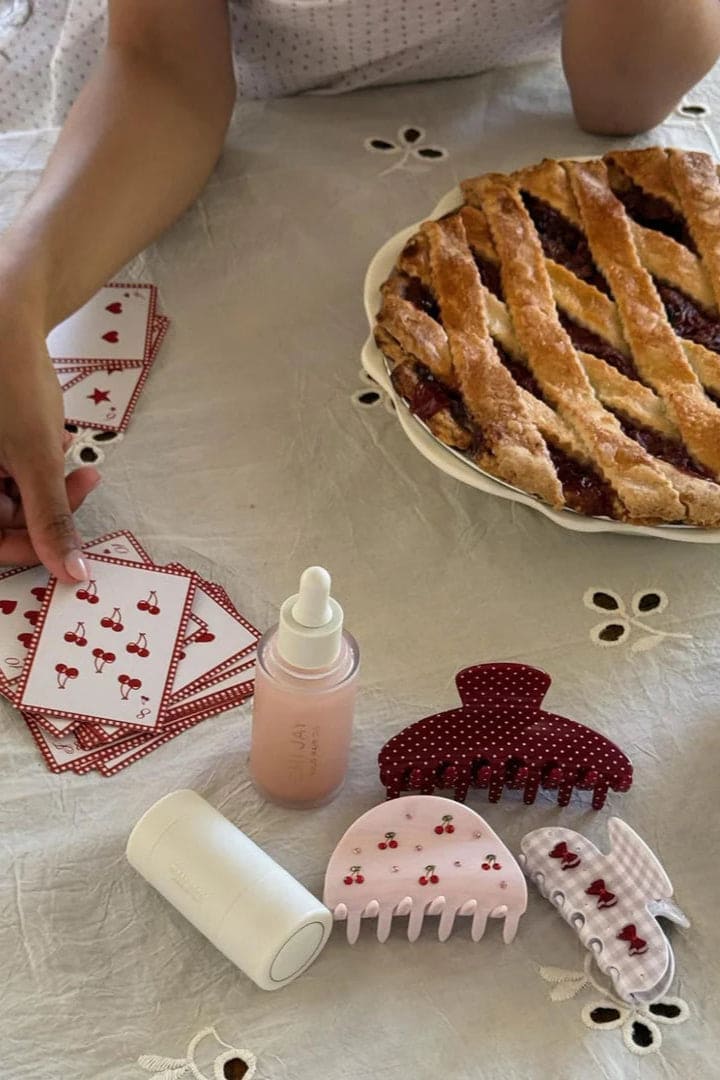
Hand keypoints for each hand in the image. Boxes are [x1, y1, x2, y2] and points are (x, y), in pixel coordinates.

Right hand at [0, 317, 100, 579]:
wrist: (4, 305)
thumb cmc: (9, 379)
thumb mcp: (36, 456)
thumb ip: (51, 520)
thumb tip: (72, 574)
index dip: (28, 550)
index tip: (71, 547)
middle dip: (42, 502)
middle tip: (84, 480)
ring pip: (3, 490)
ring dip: (40, 478)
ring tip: (63, 444)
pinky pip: (2, 464)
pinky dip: (28, 456)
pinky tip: (52, 432)